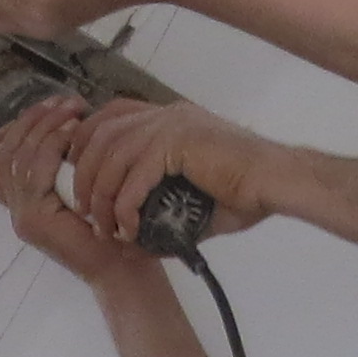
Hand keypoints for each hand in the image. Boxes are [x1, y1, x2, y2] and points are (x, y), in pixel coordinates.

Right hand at [0, 97, 154, 281]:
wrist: (124, 270)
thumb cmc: (114, 229)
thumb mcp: (84, 188)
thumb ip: (68, 164)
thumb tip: (71, 119)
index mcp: (22, 202)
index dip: (15, 126)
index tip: (48, 108)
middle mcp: (15, 209)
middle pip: (3, 150)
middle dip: (33, 118)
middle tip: (65, 101)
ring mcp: (22, 216)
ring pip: (17, 157)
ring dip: (45, 126)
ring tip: (72, 110)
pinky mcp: (34, 220)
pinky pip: (34, 172)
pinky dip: (52, 145)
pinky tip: (73, 132)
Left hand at [57, 94, 276, 248]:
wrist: (277, 183)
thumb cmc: (245, 191)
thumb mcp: (190, 196)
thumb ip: (158, 208)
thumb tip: (132, 242)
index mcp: (169, 117)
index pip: (110, 116)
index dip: (87, 143)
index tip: (80, 179)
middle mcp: (166, 114)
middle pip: (101, 133)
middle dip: (84, 174)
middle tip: (84, 211)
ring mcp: (172, 124)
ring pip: (111, 155)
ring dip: (100, 195)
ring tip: (103, 227)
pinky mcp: (178, 142)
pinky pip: (134, 176)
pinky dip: (125, 206)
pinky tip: (129, 229)